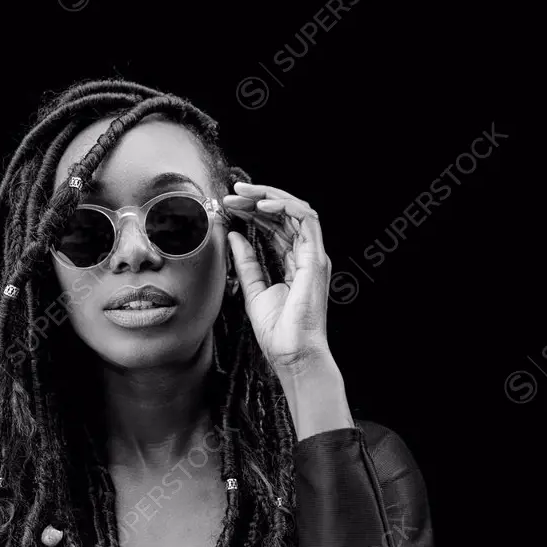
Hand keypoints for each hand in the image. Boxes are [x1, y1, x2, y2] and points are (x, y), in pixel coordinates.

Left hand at [224, 182, 332, 376]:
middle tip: (232, 194)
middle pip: (286, 215)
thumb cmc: (278, 331)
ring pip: (297, 210)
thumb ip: (246, 262)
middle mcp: (307, 255)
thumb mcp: (253, 289)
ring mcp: (314, 256)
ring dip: (268, 198)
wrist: (292, 353)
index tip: (230, 205)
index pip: (277, 226)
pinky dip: (285, 207)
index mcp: (295, 263)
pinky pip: (306, 220)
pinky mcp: (316, 258)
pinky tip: (261, 206)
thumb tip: (233, 236)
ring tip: (242, 195)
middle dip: (258, 199)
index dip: (254, 212)